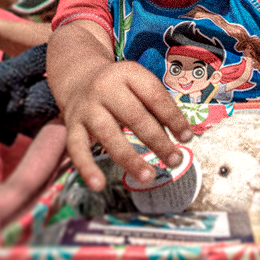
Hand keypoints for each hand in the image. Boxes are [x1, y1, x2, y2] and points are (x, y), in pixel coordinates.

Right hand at [63, 61, 193, 190]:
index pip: (154, 96)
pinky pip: (77, 148)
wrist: (79, 78)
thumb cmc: (120, 87)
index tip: (187, 138)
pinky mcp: (72, 125)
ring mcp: (87, 107)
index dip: (173, 117)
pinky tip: (98, 185)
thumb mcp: (138, 84)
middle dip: (158, 141)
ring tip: (148, 177)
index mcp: (128, 74)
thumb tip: (181, 136)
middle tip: (175, 160)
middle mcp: (105, 88)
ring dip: (130, 159)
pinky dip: (86, 168)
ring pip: (108, 134)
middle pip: (134, 116)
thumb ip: (157, 106)